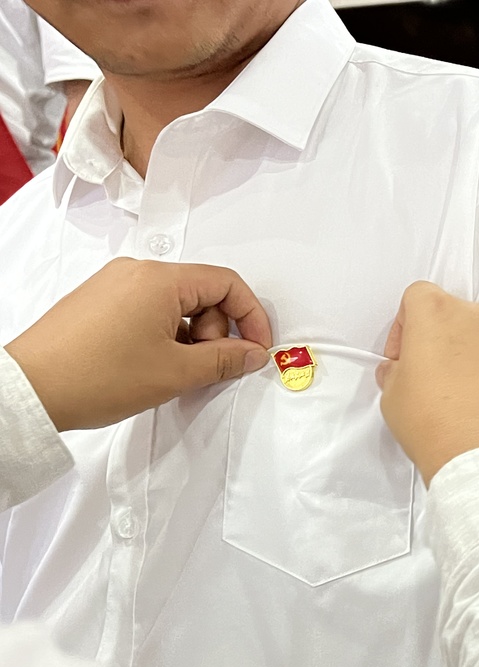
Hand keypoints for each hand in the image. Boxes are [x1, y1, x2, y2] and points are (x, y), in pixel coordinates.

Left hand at [5, 258, 272, 431]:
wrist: (29, 390)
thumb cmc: (94, 376)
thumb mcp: (175, 373)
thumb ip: (224, 360)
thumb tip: (251, 353)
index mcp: (160, 279)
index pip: (226, 283)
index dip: (251, 316)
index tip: (256, 348)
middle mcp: (137, 271)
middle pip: (202, 292)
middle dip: (216, 331)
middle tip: (206, 367)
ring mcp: (115, 284)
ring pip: (176, 303)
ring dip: (189, 336)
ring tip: (173, 372)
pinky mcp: (100, 301)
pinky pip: (149, 309)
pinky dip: (164, 334)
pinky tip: (152, 365)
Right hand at [376, 282, 478, 485]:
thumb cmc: (438, 426)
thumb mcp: (392, 398)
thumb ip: (396, 373)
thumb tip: (401, 373)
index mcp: (438, 313)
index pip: (418, 297)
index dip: (406, 326)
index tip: (405, 355)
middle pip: (459, 316)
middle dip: (447, 343)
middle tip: (438, 380)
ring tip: (471, 400)